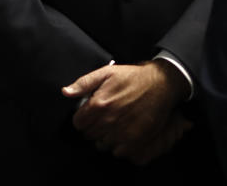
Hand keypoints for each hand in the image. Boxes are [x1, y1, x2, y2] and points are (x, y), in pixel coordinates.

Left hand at [61, 60, 188, 161]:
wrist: (160, 84)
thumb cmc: (132, 77)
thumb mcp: (105, 73)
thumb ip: (83, 83)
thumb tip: (65, 92)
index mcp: (99, 104)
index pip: (78, 123)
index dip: (82, 119)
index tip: (88, 115)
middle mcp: (109, 121)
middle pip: (89, 135)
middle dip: (92, 128)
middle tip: (102, 119)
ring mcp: (123, 133)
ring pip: (103, 145)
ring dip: (105, 137)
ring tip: (113, 125)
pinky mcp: (137, 141)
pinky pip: (119, 153)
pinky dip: (119, 146)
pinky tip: (123, 134)